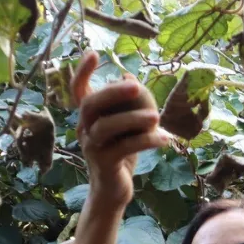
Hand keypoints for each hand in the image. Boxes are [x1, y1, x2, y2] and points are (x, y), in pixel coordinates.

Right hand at [70, 52, 168, 218]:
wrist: (113, 190)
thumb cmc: (120, 153)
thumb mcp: (124, 128)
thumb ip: (127, 105)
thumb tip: (129, 79)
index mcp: (88, 117)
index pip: (78, 90)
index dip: (82, 72)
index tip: (93, 53)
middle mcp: (84, 129)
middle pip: (91, 104)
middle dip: (113, 92)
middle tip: (136, 86)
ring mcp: (92, 147)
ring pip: (107, 126)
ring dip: (134, 119)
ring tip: (158, 117)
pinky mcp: (104, 163)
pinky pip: (125, 147)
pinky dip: (147, 141)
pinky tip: (166, 139)